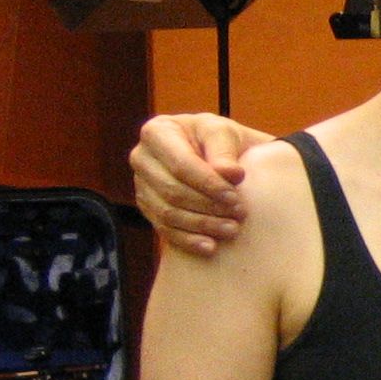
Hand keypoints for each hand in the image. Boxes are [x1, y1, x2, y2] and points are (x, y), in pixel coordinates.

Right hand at [130, 115, 267, 255]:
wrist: (217, 155)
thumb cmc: (220, 140)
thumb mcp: (225, 134)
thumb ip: (226, 151)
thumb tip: (231, 173)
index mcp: (157, 132)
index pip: (180, 165)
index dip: (208, 184)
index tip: (235, 197)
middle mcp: (142, 158)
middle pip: (172, 191)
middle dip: (208, 206)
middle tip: (239, 215)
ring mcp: (141, 184)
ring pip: (167, 212)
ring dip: (201, 225)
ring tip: (231, 229)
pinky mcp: (148, 207)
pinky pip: (163, 228)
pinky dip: (187, 240)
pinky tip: (210, 247)